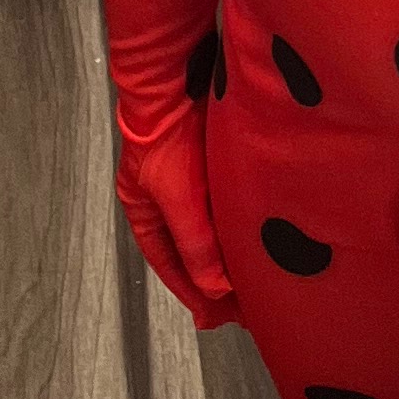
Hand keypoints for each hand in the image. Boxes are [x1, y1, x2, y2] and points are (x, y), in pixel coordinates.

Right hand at [117, 105, 235, 327]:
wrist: (176, 80)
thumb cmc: (167, 138)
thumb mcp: (179, 199)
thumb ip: (196, 245)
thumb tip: (215, 289)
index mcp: (144, 211)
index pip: (168, 264)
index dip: (191, 291)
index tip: (214, 318)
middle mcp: (163, 199)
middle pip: (189, 250)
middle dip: (212, 280)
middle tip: (241, 310)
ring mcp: (187, 179)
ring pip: (208, 229)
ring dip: (227, 253)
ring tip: (253, 280)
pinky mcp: (209, 161)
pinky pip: (224, 204)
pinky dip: (236, 224)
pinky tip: (255, 234)